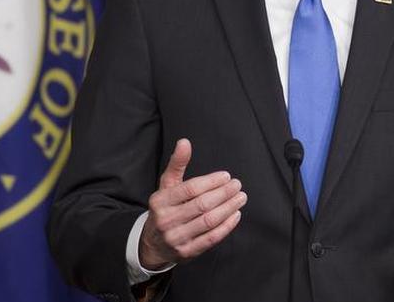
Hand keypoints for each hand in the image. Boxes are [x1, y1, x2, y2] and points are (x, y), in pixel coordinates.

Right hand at [138, 139, 247, 268]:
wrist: (153, 244)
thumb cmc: (165, 209)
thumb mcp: (166, 186)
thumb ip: (177, 164)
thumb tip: (184, 142)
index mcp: (160, 201)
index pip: (190, 189)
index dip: (211, 182)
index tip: (226, 176)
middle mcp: (166, 220)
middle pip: (202, 205)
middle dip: (223, 194)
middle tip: (237, 185)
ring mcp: (176, 238)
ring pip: (208, 221)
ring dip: (228, 208)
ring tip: (240, 198)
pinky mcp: (187, 252)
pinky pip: (211, 238)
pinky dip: (226, 226)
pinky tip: (235, 215)